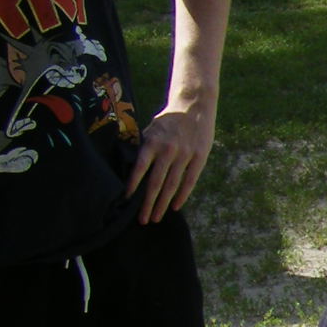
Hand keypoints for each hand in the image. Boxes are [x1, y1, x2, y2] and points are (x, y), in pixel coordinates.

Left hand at [127, 104, 214, 222]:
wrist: (194, 106)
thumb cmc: (169, 119)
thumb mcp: (150, 128)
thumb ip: (143, 147)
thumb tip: (132, 168)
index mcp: (153, 142)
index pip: (140, 169)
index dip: (133, 186)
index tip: (127, 201)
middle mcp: (168, 151)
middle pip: (156, 182)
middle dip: (148, 203)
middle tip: (142, 220)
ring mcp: (185, 155)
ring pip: (172, 185)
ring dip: (163, 203)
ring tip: (156, 217)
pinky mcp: (199, 158)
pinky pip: (190, 180)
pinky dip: (182, 195)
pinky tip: (176, 206)